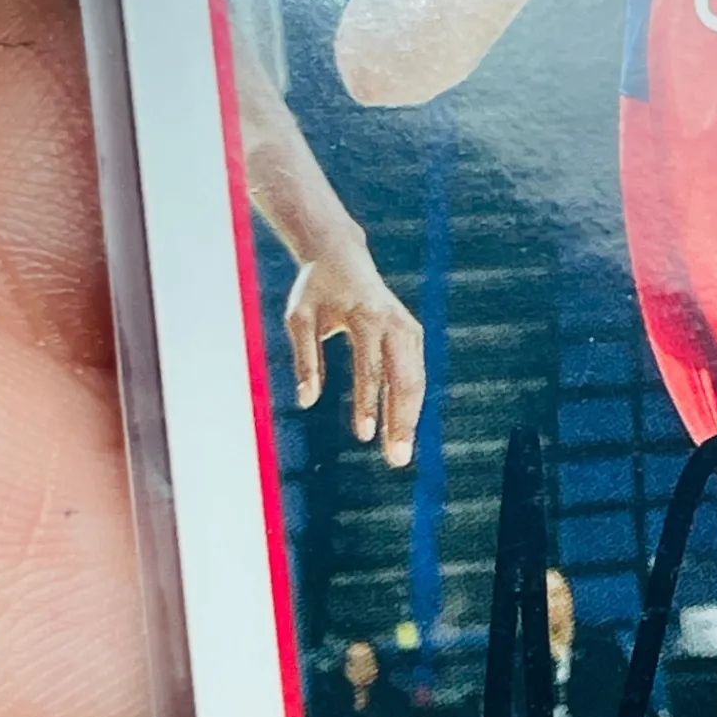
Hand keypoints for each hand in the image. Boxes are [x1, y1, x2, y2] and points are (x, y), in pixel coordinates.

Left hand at [285, 236, 424, 466]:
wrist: (342, 257)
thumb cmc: (315, 289)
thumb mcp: (299, 318)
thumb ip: (305, 360)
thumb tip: (306, 402)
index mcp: (367, 316)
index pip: (371, 368)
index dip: (368, 404)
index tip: (364, 436)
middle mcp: (396, 323)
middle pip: (405, 380)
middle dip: (402, 422)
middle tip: (397, 459)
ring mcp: (410, 329)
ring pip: (416, 382)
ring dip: (409, 419)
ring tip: (399, 453)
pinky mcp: (414, 335)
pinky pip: (416, 376)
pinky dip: (410, 404)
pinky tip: (401, 429)